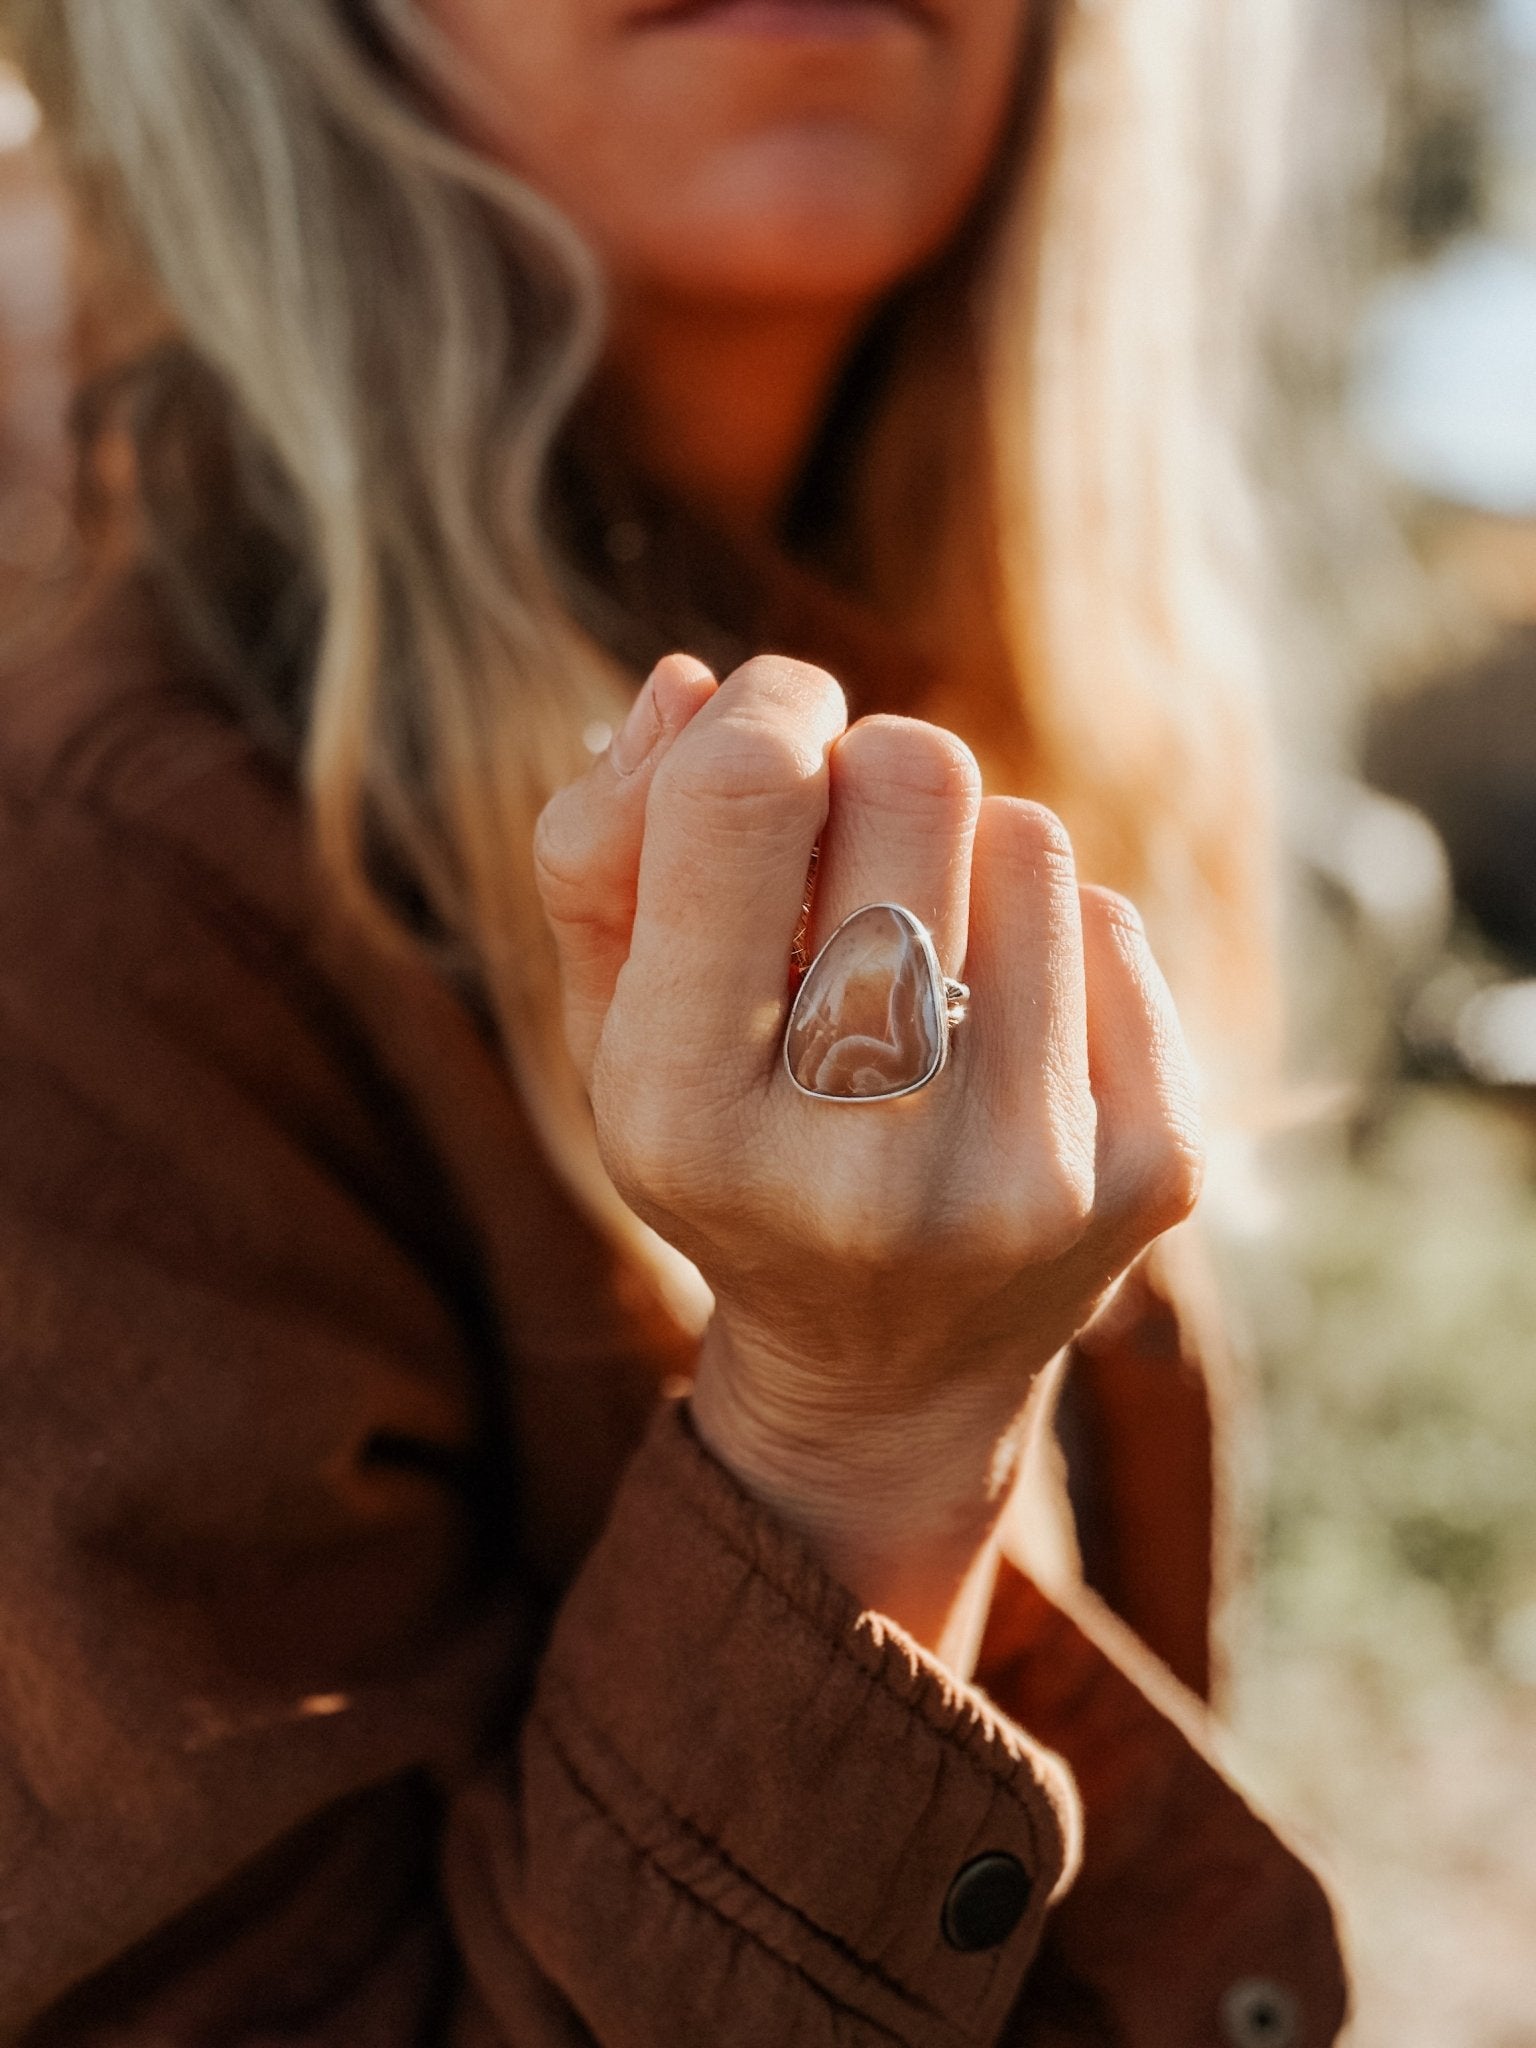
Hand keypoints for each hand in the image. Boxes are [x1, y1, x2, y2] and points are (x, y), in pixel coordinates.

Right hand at [535, 654, 1202, 1664]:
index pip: (743, 791)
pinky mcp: (1153, 1173)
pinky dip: (1047, 939)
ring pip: (1027, 833)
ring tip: (922, 960)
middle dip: (870, 772)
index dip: (762, 707)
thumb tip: (694, 683)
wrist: (882, 1376)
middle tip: (848, 853)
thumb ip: (602, 851)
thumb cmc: (729, 1154)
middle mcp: (859, 1168)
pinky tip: (1000, 1030)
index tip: (770, 724)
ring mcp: (1027, 1179)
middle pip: (913, 775)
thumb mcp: (613, 1027)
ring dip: (962, 858)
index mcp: (684, 1121)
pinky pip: (1112, 919)